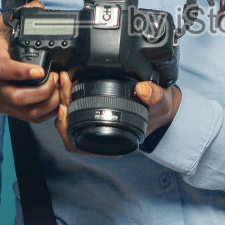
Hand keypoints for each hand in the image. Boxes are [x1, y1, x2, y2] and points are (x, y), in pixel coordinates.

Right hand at [0, 2, 66, 140]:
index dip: (22, 72)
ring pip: (28, 111)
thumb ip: (14, 18)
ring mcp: (4, 101)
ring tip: (60, 85)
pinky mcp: (12, 111)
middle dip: (44, 90)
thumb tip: (36, 5)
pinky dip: (49, 112)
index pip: (4, 70)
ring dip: (50, 101)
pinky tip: (57, 98)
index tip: (39, 70)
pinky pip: (33, 119)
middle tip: (56, 76)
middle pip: (19, 96)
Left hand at [50, 75, 181, 153]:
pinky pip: (72, 113)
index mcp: (112, 144)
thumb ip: (154, 96)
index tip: (65, 105)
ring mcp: (93, 128)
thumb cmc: (157, 109)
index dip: (66, 127)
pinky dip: (67, 100)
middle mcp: (99, 139)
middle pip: (68, 128)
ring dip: (62, 99)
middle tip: (65, 81)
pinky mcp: (92, 115)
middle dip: (63, 103)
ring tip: (65, 81)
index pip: (78, 143)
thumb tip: (143, 90)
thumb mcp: (161, 102)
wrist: (160, 106)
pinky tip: (68, 86)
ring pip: (67, 120)